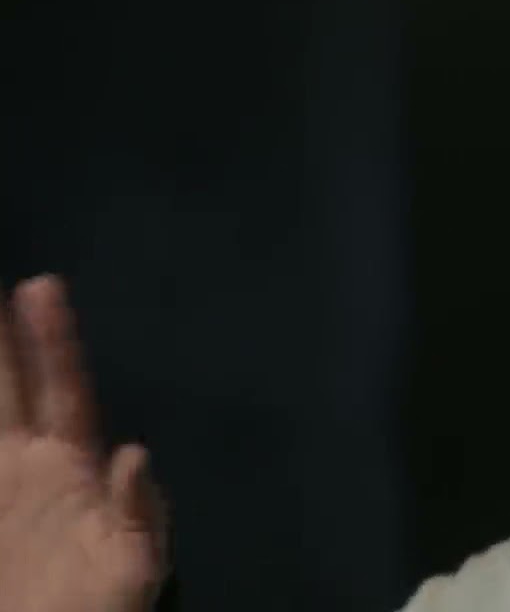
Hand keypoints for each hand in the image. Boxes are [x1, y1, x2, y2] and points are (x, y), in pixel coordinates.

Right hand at [0, 276, 167, 611]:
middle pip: (12, 390)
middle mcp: (31, 469)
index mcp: (73, 468)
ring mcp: (1, 492)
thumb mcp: (134, 561)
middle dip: (1, 339)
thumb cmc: (98, 607)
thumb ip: (140, 512)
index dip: (55, 341)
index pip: (65, 389)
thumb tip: (133, 454)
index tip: (41, 286)